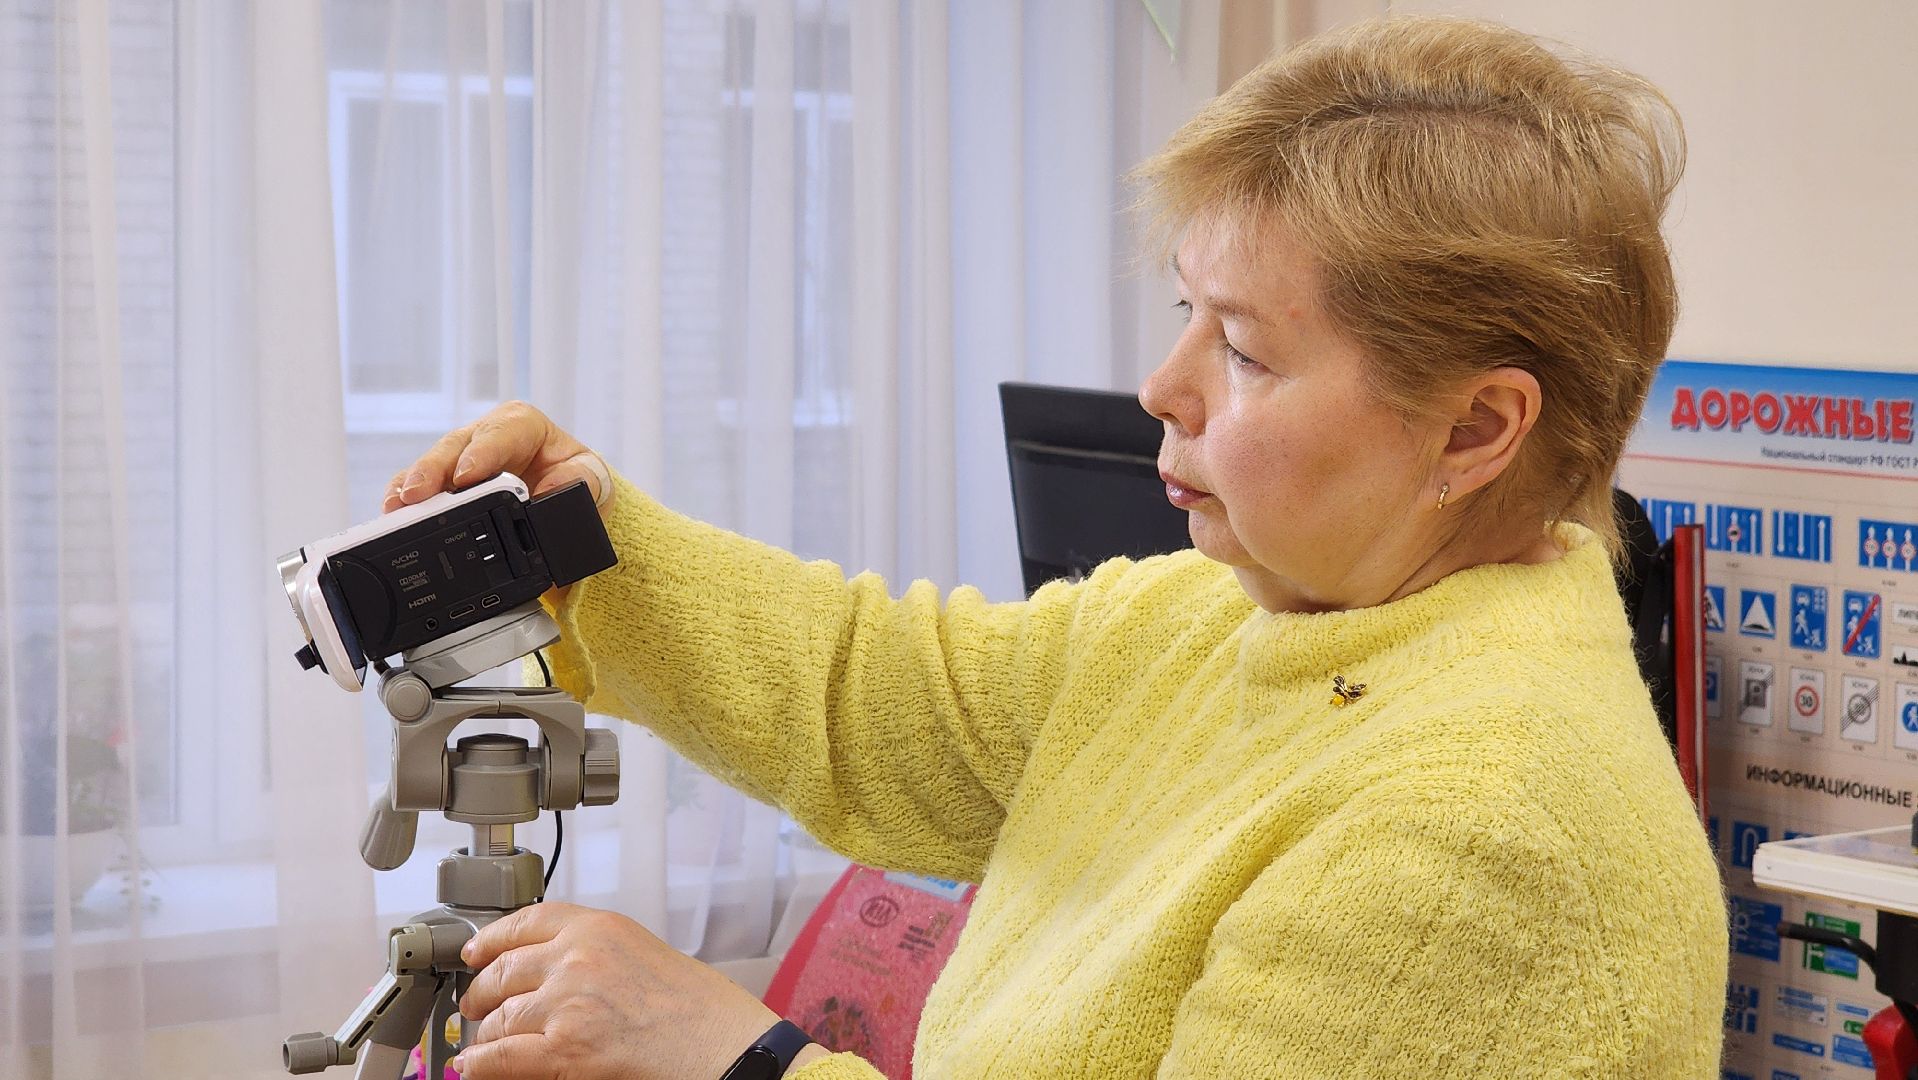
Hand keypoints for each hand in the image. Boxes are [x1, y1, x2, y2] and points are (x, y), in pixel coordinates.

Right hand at [381, 401, 611, 515]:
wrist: (570, 498)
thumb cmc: (575, 475)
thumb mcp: (591, 475)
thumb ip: (580, 479)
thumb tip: (551, 490)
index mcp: (521, 425)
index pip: (499, 433)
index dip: (480, 453)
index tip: (467, 475)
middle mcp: (485, 437)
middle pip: (453, 447)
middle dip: (433, 470)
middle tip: (417, 493)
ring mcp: (461, 459)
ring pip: (431, 466)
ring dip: (411, 485)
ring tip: (397, 505)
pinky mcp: (446, 481)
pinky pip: (420, 486)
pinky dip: (404, 497)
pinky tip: (393, 510)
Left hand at [454, 901, 795, 1079]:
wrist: (725, 1045)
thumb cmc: (701, 1010)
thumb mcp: (644, 955)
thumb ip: (595, 956)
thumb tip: (552, 975)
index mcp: (600, 928)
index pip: (525, 921)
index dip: (491, 940)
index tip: (477, 952)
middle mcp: (575, 958)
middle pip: (501, 970)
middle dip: (482, 993)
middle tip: (475, 1007)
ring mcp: (565, 1003)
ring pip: (496, 1018)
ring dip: (484, 1035)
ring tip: (482, 1046)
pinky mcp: (562, 1049)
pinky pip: (498, 1057)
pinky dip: (480, 1065)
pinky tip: (473, 1068)